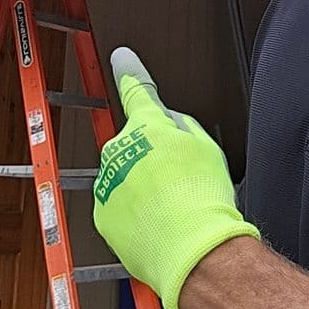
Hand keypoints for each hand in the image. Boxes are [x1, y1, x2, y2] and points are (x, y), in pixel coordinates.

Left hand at [93, 48, 259, 308]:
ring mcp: (108, 182)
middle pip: (134, 144)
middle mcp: (121, 149)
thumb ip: (181, 125)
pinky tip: (157, 224)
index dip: (130, 71)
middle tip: (178, 180)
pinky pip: (118, 206)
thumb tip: (168, 123)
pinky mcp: (102, 213)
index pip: (138, 91)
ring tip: (171, 208)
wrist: (192, 250)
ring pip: (125, 177)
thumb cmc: (205, 199)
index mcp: (149, 127)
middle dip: (150, 157)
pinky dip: (134, 214)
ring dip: (142, 188)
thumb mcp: (206, 147)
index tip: (120, 58)